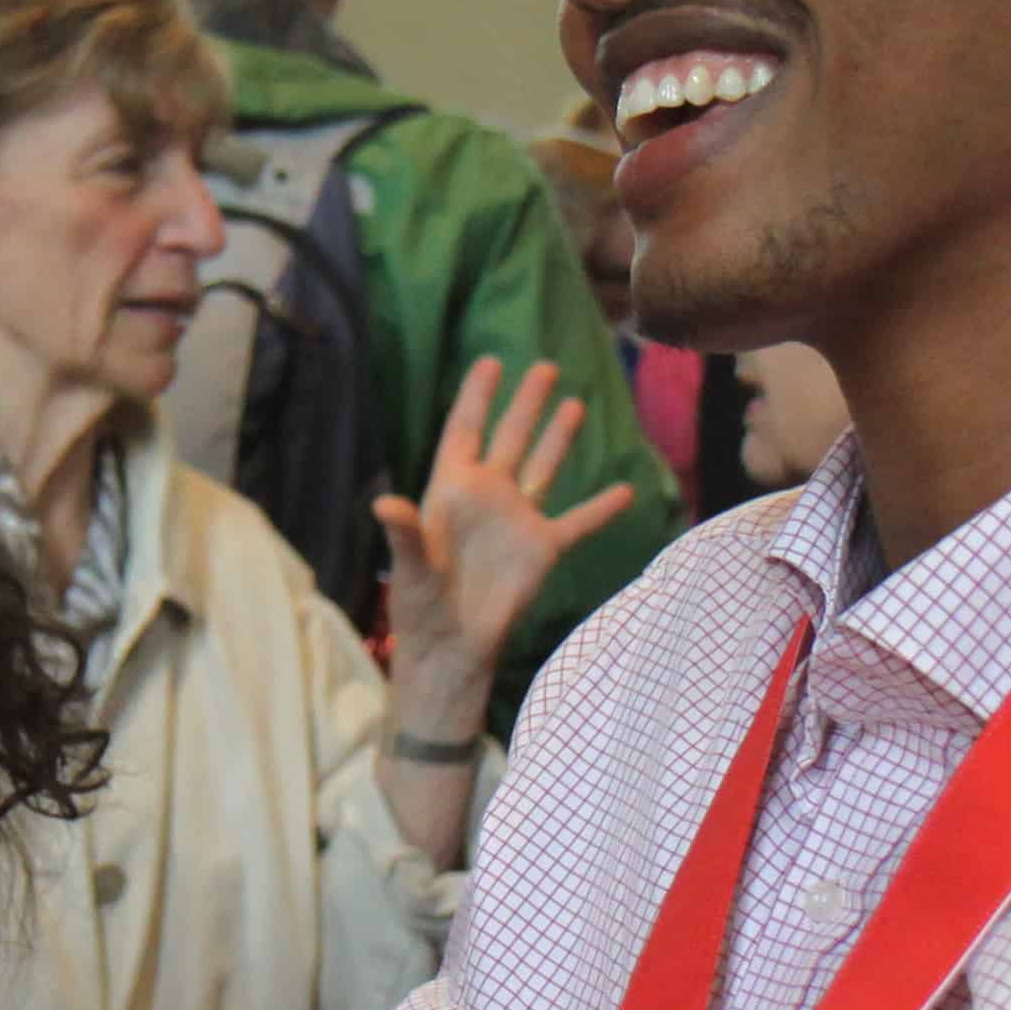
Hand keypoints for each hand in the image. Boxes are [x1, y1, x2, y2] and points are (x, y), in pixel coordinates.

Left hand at [374, 356, 638, 706]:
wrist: (452, 648)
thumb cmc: (421, 606)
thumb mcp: (410, 568)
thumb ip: (405, 533)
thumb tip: (384, 504)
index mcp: (452, 490)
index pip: (464, 431)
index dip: (476, 397)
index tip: (490, 361)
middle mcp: (488, 496)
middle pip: (510, 438)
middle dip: (525, 403)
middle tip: (543, 365)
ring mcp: (518, 520)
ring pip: (543, 468)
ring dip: (558, 437)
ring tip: (575, 403)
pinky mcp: (543, 548)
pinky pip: (578, 522)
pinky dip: (601, 508)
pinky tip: (626, 490)